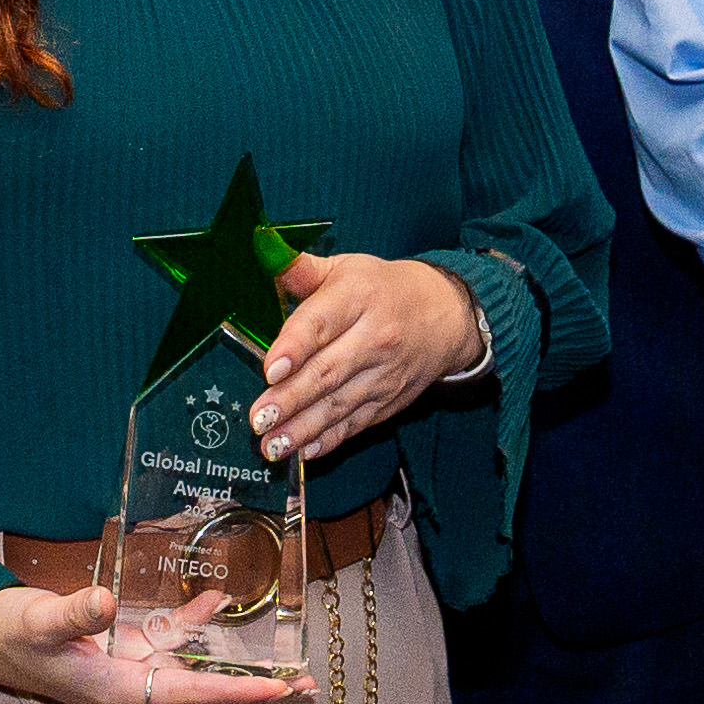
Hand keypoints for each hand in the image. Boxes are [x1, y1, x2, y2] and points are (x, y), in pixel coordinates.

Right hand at [0, 576, 313, 703]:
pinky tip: (218, 604)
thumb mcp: (37, 620)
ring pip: (194, 671)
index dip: (234, 692)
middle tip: (309, 688)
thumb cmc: (6, 633)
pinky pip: (170, 643)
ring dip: (236, 665)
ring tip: (290, 667)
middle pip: (204, 693)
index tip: (277, 689)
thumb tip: (104, 603)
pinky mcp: (123, 650)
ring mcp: (129, 670)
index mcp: (116, 691)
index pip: (188, 695)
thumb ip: (73, 612)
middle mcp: (130, 688)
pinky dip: (194, 625)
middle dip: (253, 689)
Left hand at [245, 250, 486, 460]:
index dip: (295, 346)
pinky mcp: (388, 401)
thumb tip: (262, 251)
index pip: (323, 322)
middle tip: (259, 417)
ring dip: (303, 429)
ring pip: (339, 405)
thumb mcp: (346, 268)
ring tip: (271, 445)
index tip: (270, 369)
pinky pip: (356, 424)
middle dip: (291, 399)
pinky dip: (330, 441)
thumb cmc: (382, 289)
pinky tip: (304, 452)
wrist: (444, 316)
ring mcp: (383, 375)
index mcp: (359, 297)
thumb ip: (301, 268)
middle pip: (328, 371)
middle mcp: (374, 338)